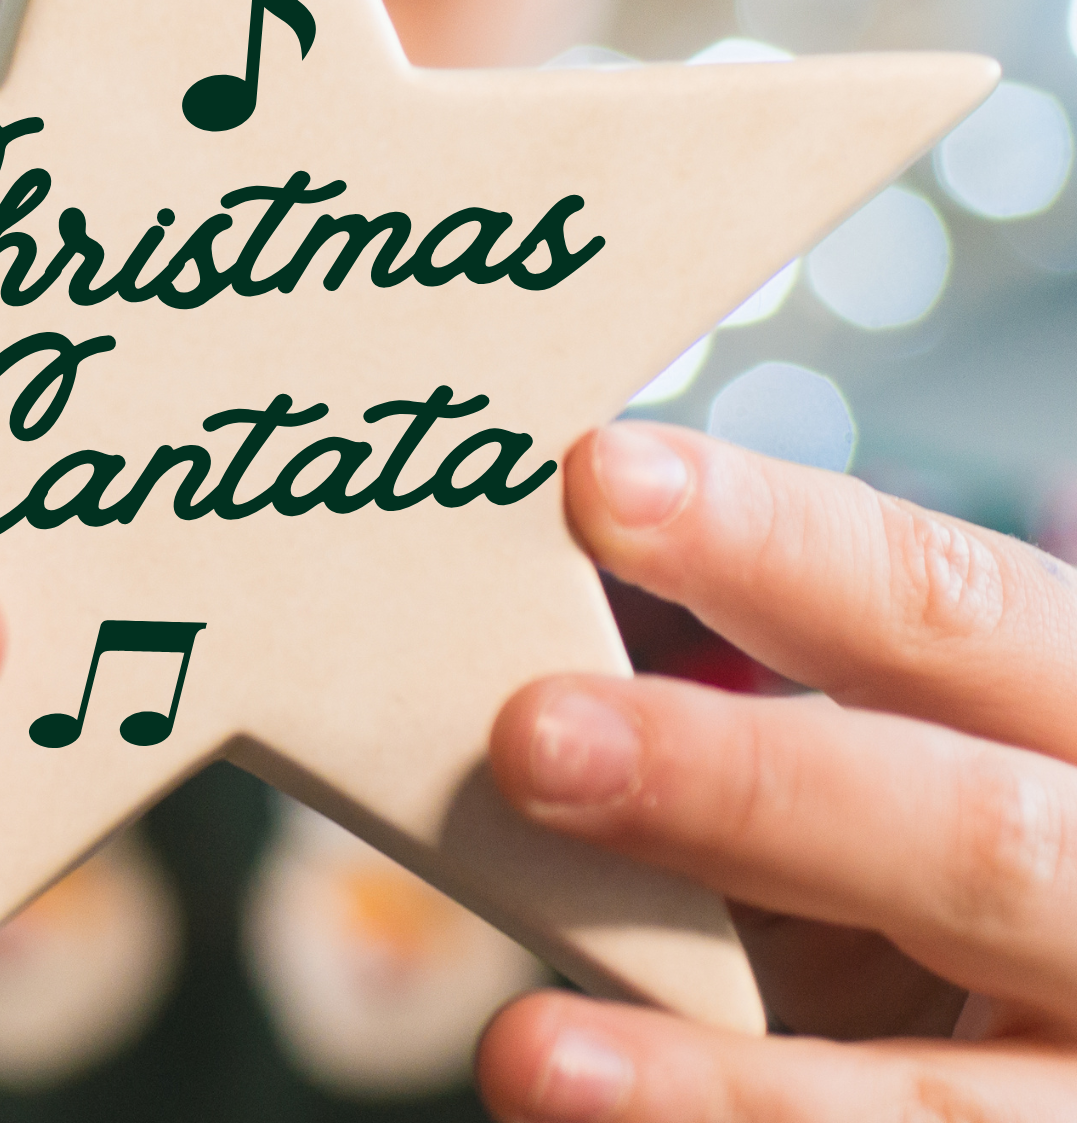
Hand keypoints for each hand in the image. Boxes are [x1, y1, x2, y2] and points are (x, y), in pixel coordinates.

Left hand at [478, 421, 1076, 1120]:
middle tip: (531, 740)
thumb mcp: (890, 783)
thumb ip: (746, 748)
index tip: (599, 481)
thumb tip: (517, 678)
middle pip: (972, 839)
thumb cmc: (935, 873)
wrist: (1064, 1022)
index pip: (953, 604)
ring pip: (954, 1109)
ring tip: (531, 1056)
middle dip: (744, 787)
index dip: (778, 541)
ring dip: (726, 1083)